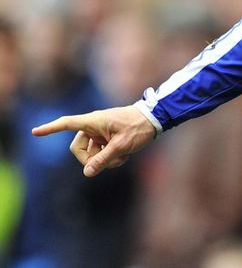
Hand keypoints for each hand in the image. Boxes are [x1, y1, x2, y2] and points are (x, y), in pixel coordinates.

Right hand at [31, 105, 156, 176]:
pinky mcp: (107, 137)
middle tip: (106, 164)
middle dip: (89, 159)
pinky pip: (100, 152)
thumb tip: (87, 173)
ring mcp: (100, 132)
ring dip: (103, 159)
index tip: (35, 132)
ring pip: (90, 152)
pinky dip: (109, 157)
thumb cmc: (139, 128)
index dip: (50, 129)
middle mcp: (94, 125)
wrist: (156, 119)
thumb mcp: (122, 146)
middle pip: (78, 148)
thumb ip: (103, 159)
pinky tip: (124, 157)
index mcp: (93, 121)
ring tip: (122, 159)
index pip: (67, 124)